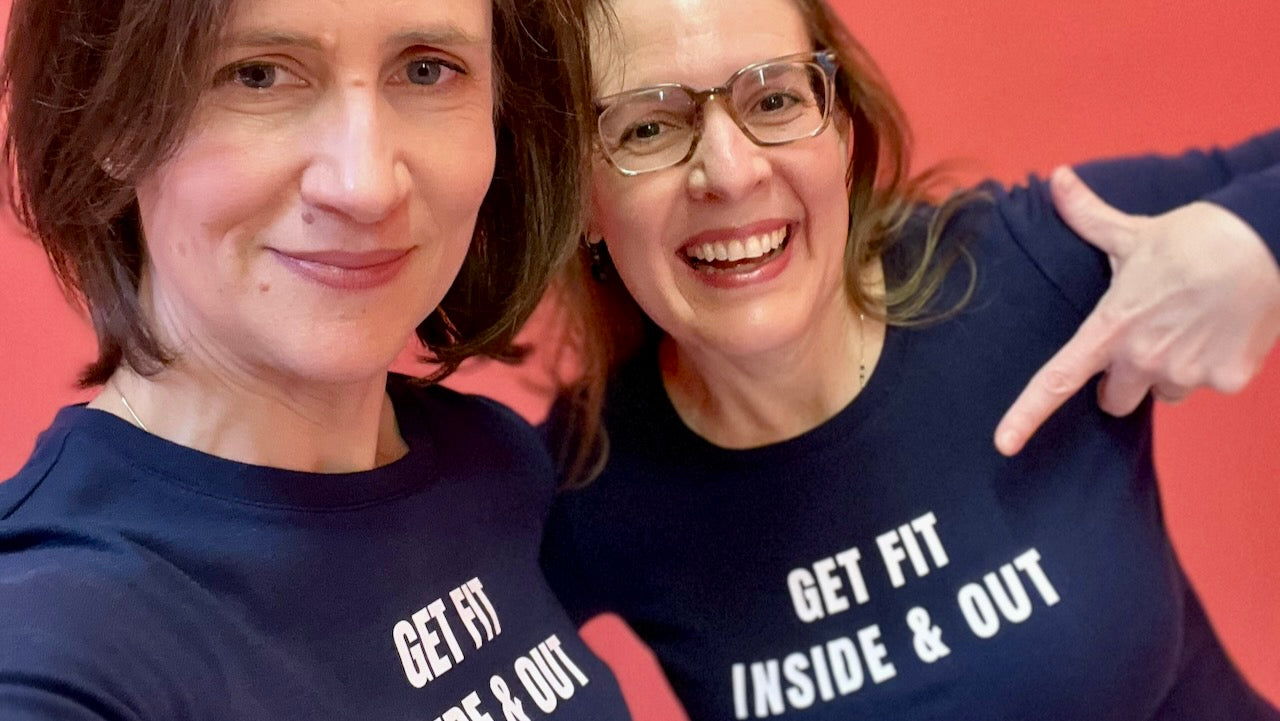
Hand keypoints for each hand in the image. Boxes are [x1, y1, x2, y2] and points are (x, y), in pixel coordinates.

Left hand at [995, 166, 1279, 455]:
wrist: (1266, 241)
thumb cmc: (1195, 236)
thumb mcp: (1132, 230)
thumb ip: (1087, 215)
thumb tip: (1057, 177)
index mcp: (1110, 329)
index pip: (1056, 381)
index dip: (1026, 416)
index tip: (1004, 444)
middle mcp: (1142, 359)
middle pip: (1115, 400)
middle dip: (1123, 382)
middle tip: (1143, 342)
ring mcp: (1187, 373)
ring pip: (1165, 392)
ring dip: (1171, 371)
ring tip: (1192, 325)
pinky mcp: (1227, 379)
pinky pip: (1209, 385)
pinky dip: (1215, 364)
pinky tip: (1224, 329)